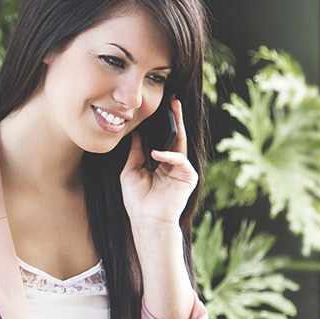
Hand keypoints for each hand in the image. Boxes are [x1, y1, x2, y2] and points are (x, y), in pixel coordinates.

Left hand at [119, 97, 197, 228]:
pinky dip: (169, 156)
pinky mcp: (188, 178)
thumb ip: (135, 152)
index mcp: (161, 163)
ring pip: (181, 143)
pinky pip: (180, 161)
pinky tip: (156, 153)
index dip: (161, 124)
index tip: (157, 107)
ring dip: (178, 125)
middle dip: (175, 117)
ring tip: (174, 108)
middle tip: (173, 98)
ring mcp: (182, 170)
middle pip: (175, 136)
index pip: (163, 138)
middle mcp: (173, 164)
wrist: (146, 220)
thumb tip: (135, 133)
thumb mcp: (131, 170)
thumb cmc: (137, 200)